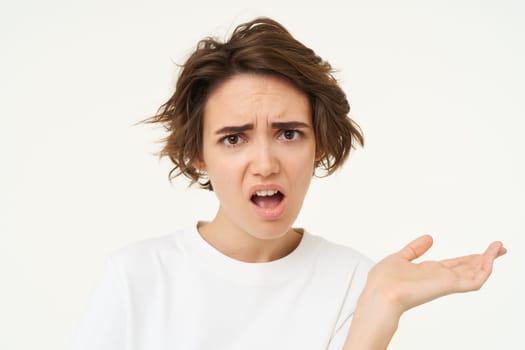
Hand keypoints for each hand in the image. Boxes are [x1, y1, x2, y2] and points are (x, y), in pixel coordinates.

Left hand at [343, 236, 505, 349]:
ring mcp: (445, 282)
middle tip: (499, 247)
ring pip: (474, 273)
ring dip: (487, 260)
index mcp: (429, 271)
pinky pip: (473, 280)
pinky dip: (484, 269)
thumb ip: (415, 249)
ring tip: (498, 247)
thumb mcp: (400, 258)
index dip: (469, 257)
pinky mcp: (448, 286)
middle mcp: (439, 277)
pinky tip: (489, 257)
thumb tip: (429, 238)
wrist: (380, 294)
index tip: (482, 250)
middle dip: (484, 257)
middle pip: (468, 267)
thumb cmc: (384, 281)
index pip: (455, 264)